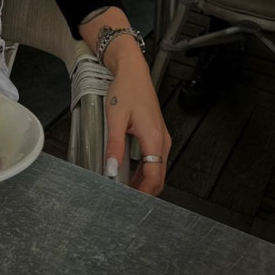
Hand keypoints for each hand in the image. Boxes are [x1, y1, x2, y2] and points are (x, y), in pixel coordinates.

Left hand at [103, 58, 171, 195]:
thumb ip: (114, 144)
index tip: (130, 202)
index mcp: (154, 138)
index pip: (154, 176)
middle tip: (127, 201)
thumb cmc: (126, 89)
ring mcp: (161, 138)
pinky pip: (155, 160)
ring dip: (145, 183)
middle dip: (145, 192)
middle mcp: (162, 140)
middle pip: (159, 177)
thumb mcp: (115, 117)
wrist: (133, 72)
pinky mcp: (157, 135)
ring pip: (158, 169)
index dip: (143, 193)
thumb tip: (112, 168)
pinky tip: (132, 175)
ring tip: (127, 192)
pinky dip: (146, 172)